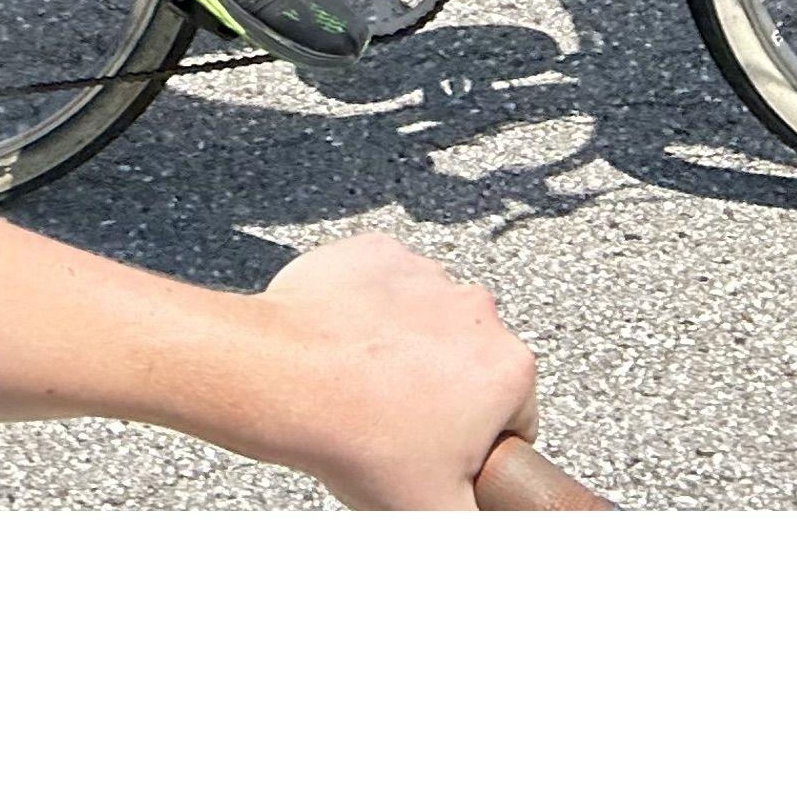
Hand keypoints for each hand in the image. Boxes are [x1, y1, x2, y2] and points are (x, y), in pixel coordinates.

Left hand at [238, 235, 537, 509]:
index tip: (441, 457)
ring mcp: (426, 273)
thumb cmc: (360, 442)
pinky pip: (387, 286)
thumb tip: (513, 543)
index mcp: (508, 369)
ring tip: (364, 388)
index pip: (515, 419)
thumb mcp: (438, 514)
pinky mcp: (379, 253)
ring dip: (410, 349)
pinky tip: (344, 345)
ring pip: (431, 323)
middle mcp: (478, 309)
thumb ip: (486, 529)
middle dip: (448, 395)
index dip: (479, 447)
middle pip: (474, 366)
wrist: (281, 378)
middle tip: (398, 427)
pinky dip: (371, 310)